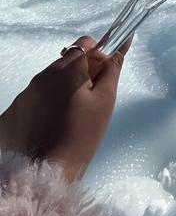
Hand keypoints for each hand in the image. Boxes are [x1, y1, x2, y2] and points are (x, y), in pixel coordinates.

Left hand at [0, 36, 129, 181]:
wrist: (46, 171)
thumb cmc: (82, 135)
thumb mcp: (104, 102)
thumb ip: (112, 71)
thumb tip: (120, 45)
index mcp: (67, 70)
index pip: (84, 44)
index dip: (98, 55)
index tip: (103, 76)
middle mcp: (43, 75)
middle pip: (67, 61)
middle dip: (81, 72)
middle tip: (91, 99)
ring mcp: (26, 92)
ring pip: (51, 79)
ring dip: (63, 88)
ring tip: (71, 116)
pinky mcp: (14, 110)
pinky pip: (36, 97)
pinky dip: (47, 103)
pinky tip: (53, 125)